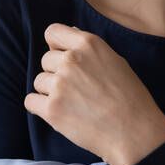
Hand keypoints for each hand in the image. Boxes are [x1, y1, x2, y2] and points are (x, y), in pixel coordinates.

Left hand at [24, 24, 164, 164]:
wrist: (134, 133)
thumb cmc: (130, 98)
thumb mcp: (116, 61)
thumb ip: (89, 48)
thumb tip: (70, 31)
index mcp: (88, 44)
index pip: (53, 32)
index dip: (55, 45)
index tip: (61, 57)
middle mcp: (71, 60)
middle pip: (45, 60)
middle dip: (56, 73)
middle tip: (75, 89)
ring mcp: (60, 84)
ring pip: (39, 81)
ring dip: (50, 92)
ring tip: (72, 103)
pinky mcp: (52, 109)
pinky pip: (31, 101)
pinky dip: (40, 108)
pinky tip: (59, 112)